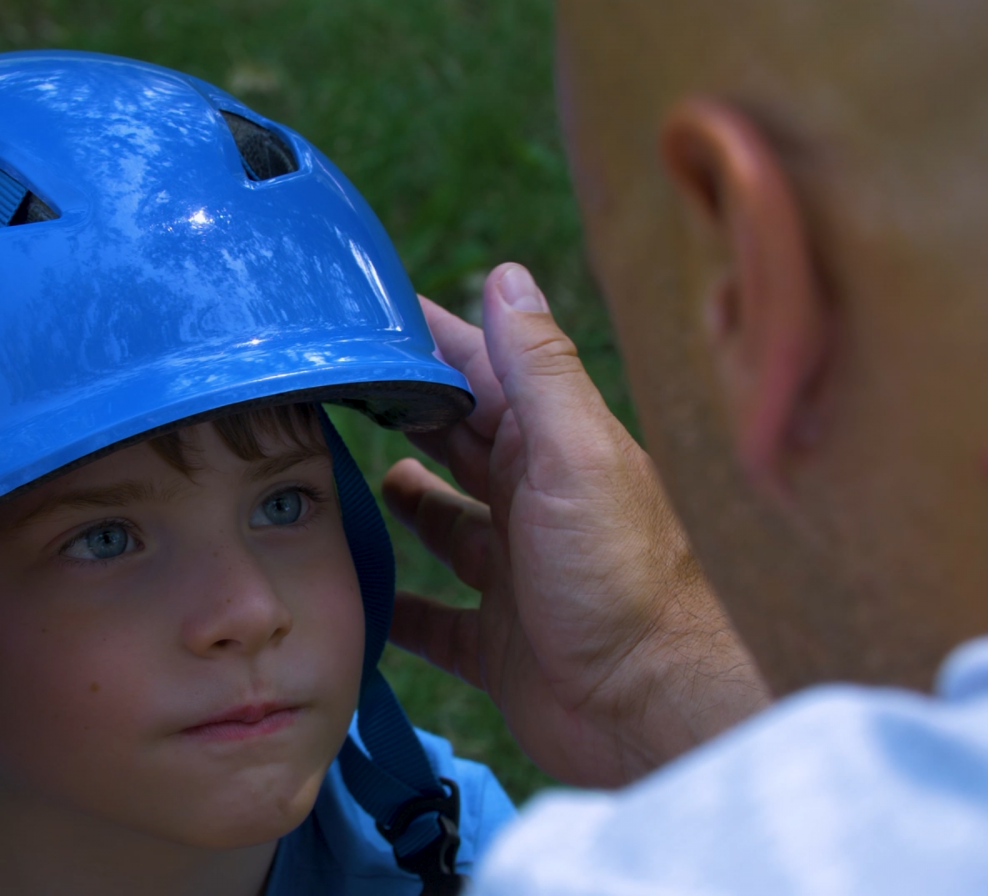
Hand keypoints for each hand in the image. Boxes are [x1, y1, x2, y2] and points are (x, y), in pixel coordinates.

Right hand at [387, 264, 769, 786]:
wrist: (655, 714)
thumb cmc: (623, 578)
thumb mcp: (577, 456)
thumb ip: (539, 369)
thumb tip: (507, 274)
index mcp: (552, 448)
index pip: (481, 373)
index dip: (429, 341)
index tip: (368, 311)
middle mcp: (532, 503)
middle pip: (455, 442)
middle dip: (402, 410)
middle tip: (333, 382)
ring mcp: (512, 574)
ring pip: (441, 524)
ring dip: (402, 499)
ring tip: (342, 473)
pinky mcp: (495, 644)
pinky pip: (430, 619)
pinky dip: (395, 605)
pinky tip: (354, 590)